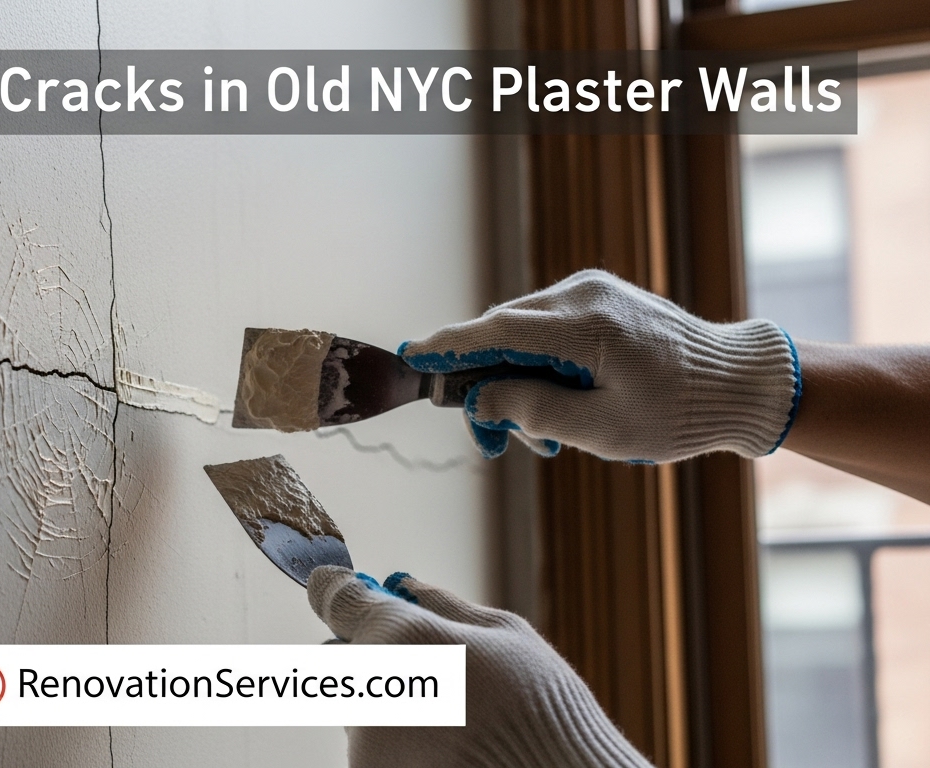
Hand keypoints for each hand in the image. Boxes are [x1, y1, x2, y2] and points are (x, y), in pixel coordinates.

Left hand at [308, 565, 651, 767]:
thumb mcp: (507, 635)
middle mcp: (371, 687)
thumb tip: (406, 585)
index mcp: (403, 638)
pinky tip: (442, 742)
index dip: (335, 589)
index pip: (337, 600)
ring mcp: (365, 738)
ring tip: (448, 715)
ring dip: (387, 700)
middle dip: (372, 653)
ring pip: (358, 703)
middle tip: (422, 665)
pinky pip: (370, 741)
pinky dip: (395, 738)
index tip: (333, 584)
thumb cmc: (541, 710)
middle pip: (345, 655)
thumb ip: (443, 607)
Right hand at [399, 269, 799, 462]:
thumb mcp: (604, 428)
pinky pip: (545, 332)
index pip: (495, 330)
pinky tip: (558, 408)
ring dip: (516, 383)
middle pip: (502, 335)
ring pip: (521, 336)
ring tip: (545, 438)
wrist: (738, 383)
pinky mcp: (598, 300)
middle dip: (487, 388)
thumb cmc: (679, 411)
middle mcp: (582, 295)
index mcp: (584, 325)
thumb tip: (480, 399)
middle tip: (494, 444)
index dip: (448, 345)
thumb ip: (534, 410)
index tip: (411, 356)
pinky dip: (538, 369)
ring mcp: (590, 293)